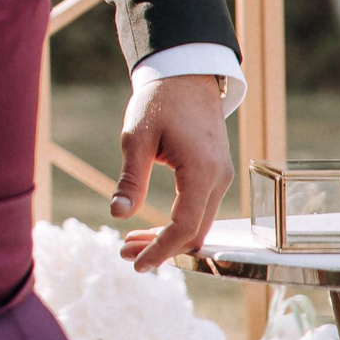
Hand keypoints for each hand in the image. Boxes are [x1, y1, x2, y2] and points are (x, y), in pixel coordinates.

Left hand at [114, 74, 233, 270]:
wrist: (185, 76)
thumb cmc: (158, 102)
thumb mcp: (136, 138)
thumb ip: (131, 178)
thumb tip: (118, 214)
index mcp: (202, 171)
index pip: (185, 227)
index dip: (161, 250)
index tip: (136, 263)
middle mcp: (219, 180)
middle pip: (195, 233)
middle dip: (162, 250)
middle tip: (125, 255)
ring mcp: (221, 178)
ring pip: (200, 224)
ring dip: (169, 239)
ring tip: (131, 243)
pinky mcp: (216, 174)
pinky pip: (201, 210)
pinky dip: (178, 224)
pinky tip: (152, 228)